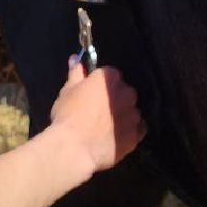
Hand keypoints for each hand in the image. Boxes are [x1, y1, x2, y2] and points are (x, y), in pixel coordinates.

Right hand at [48, 58, 145, 176]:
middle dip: (116, 99)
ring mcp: (133, 115)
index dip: (102, 85)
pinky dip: (131, 131)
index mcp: (110, 78)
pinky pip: (138, 130)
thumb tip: (75, 59)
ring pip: (132, 111)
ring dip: (124, 115)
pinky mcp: (136, 135)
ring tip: (108, 127)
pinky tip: (118, 137)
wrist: (74, 148)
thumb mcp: (67, 91)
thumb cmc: (68, 115)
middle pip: (125, 92)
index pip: (111, 74)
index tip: (93, 94)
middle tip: (100, 111)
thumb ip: (76, 74)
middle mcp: (127, 93)